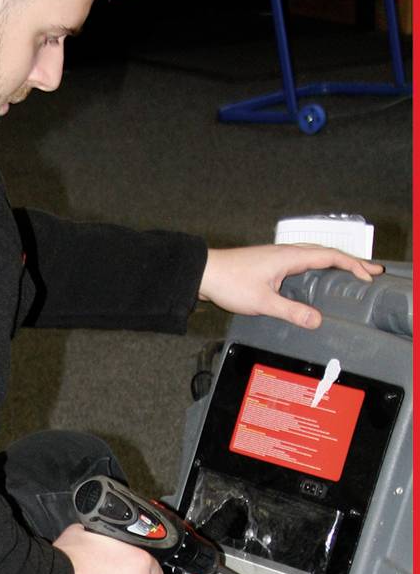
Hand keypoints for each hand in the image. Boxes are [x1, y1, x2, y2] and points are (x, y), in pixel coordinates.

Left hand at [199, 245, 383, 327]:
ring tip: (351, 273)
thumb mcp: (263, 302)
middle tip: (370, 272)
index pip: (330, 256)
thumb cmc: (229, 282)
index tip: (367, 277)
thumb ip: (291, 311)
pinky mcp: (269, 263)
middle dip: (351, 262)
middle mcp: (286, 252)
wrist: (204, 273)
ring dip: (335, 263)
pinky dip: (317, 267)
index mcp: (289, 257)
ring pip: (314, 256)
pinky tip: (316, 278)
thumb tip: (316, 320)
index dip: (352, 266)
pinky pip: (302, 261)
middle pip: (326, 253)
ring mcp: (278, 256)